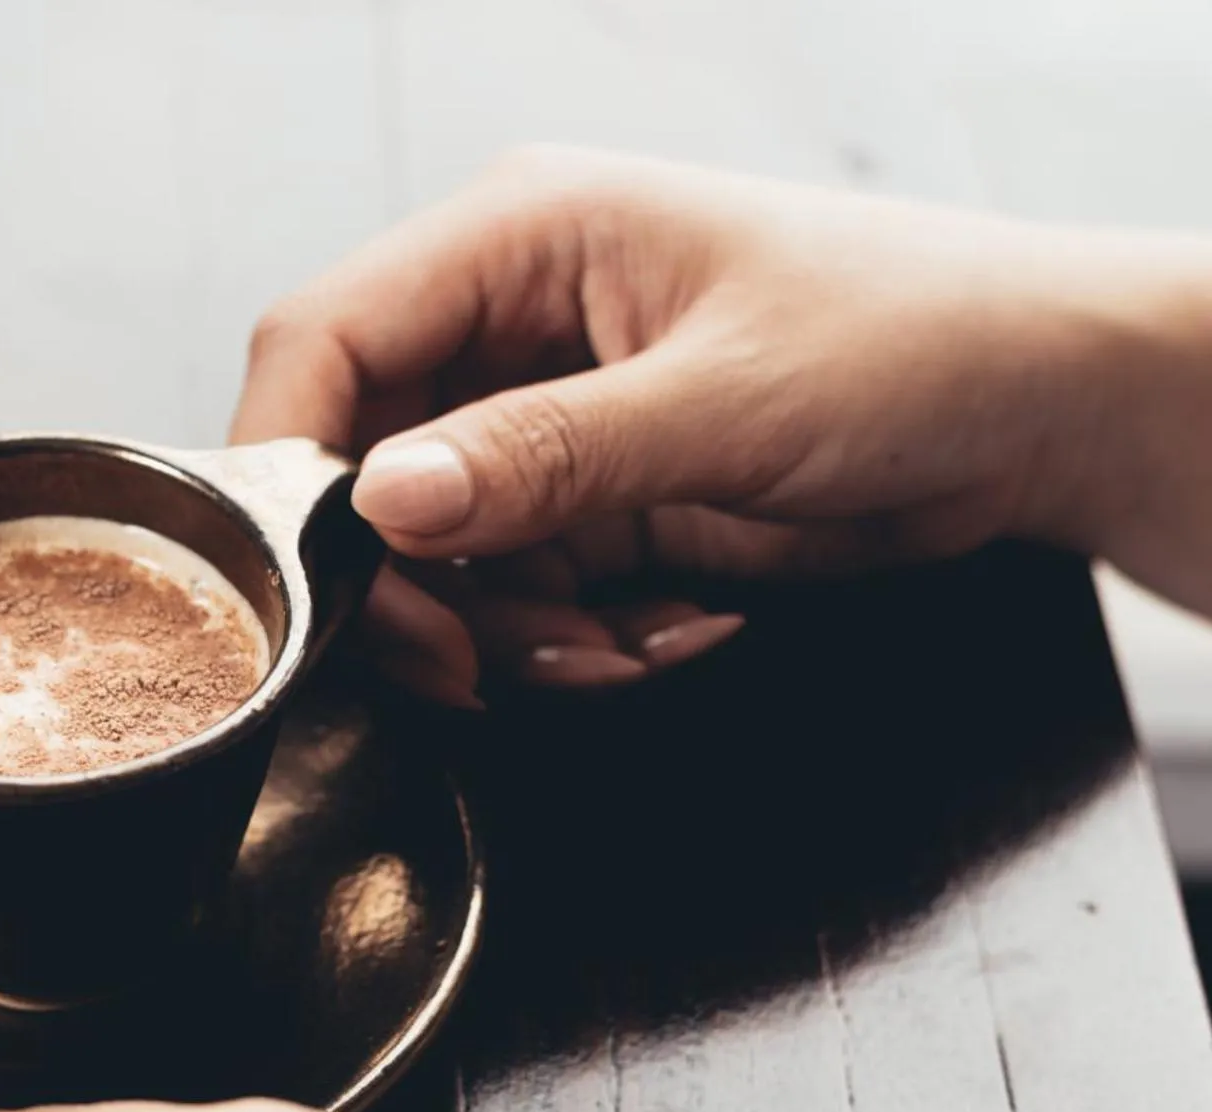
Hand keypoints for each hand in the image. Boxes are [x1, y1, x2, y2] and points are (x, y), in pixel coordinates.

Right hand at [235, 146, 1211, 701]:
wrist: (1036, 411)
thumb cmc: (916, 339)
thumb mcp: (726, 401)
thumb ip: (544, 455)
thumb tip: (382, 501)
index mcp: (521, 236)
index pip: (326, 338)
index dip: (289, 463)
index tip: (306, 583)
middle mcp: (508, 322)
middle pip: (361, 469)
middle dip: (415, 586)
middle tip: (475, 662)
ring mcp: (541, 419)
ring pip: (431, 556)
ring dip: (506, 631)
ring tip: (619, 643)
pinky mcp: (580, 497)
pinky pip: (510, 595)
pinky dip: (564, 641)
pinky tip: (660, 629)